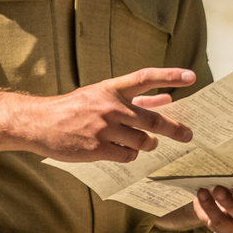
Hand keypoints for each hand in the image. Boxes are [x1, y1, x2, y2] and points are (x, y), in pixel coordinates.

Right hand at [20, 67, 195, 162]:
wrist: (40, 123)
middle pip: (152, 120)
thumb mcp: (103, 95)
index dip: (170, 76)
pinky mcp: (96, 149)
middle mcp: (110, 107)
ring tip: (144, 143)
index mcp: (112, 89)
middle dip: (174, 129)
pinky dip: (130, 154)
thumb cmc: (75, 108)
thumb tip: (167, 99)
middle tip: (187, 135)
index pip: (146, 78)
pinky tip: (120, 150)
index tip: (191, 77)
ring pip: (142, 141)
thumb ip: (137, 99)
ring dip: (148, 144)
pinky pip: (127, 155)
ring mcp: (103, 128)